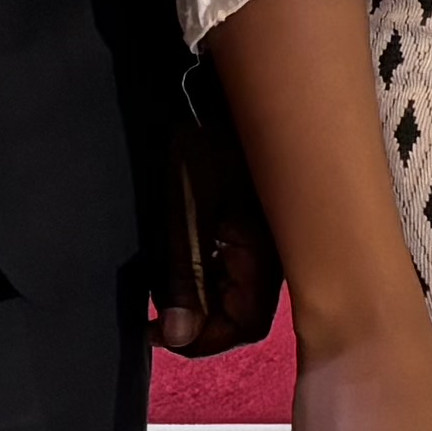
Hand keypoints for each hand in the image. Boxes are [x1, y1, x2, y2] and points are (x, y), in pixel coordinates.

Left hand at [142, 72, 283, 359]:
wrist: (215, 90)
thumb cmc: (201, 148)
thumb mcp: (183, 214)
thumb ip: (182, 278)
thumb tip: (178, 336)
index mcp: (266, 256)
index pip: (245, 326)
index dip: (203, 340)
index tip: (158, 333)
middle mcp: (276, 254)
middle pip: (242, 312)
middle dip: (199, 319)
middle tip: (155, 313)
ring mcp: (267, 237)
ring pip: (236, 290)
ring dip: (199, 295)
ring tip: (162, 284)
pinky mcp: (254, 221)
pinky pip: (233, 264)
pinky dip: (205, 272)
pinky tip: (183, 257)